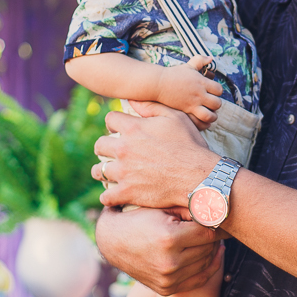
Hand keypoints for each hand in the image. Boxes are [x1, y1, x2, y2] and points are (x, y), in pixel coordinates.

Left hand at [93, 105, 217, 212]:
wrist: (198, 176)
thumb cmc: (190, 145)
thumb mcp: (176, 118)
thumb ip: (151, 107)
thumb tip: (132, 100)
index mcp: (133, 128)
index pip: (110, 119)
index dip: (114, 124)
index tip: (118, 130)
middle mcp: (124, 149)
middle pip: (99, 145)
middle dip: (105, 148)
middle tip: (113, 153)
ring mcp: (123, 172)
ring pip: (98, 171)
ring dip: (103, 172)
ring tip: (111, 174)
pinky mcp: (127, 192)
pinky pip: (106, 196)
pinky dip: (109, 196)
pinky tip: (115, 194)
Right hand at [96, 204, 221, 294]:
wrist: (112, 242)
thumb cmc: (139, 217)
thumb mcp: (162, 207)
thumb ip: (190, 209)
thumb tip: (218, 209)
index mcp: (169, 239)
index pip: (207, 232)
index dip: (214, 223)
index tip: (217, 217)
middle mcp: (169, 262)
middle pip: (208, 249)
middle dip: (212, 236)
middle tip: (215, 226)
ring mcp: (168, 279)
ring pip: (205, 263)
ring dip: (210, 251)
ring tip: (209, 238)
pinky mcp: (166, 288)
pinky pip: (198, 279)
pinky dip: (207, 267)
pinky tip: (210, 255)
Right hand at [152, 56, 222, 126]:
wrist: (158, 84)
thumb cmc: (173, 74)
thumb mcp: (188, 65)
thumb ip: (200, 60)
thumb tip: (210, 58)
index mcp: (201, 82)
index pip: (219, 90)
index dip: (218, 92)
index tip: (212, 93)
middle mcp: (199, 93)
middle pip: (217, 103)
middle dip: (216, 104)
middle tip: (210, 104)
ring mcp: (193, 103)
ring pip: (211, 114)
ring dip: (212, 115)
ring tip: (208, 113)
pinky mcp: (186, 110)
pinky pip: (200, 120)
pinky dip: (203, 121)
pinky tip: (201, 119)